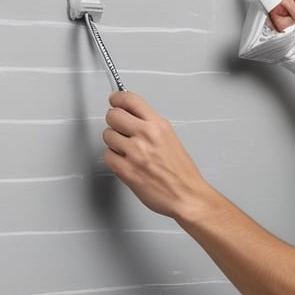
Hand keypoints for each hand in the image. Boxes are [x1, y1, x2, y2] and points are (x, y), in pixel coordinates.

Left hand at [103, 91, 211, 220]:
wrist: (187, 196)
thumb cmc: (182, 173)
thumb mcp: (171, 139)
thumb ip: (150, 126)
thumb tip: (132, 116)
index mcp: (159, 126)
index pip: (130, 100)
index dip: (117, 99)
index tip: (115, 100)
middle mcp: (146, 136)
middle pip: (112, 115)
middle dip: (114, 121)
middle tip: (120, 128)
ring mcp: (135, 153)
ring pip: (107, 135)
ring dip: (114, 142)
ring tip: (126, 150)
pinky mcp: (126, 170)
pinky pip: (107, 156)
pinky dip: (114, 159)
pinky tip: (125, 162)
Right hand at [269, 0, 294, 76]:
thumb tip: (288, 5)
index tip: (276, 9)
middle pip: (289, 7)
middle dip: (282, 14)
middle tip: (282, 26)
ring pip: (287, 21)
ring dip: (283, 26)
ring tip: (287, 35)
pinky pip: (288, 33)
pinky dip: (284, 36)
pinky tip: (286, 41)